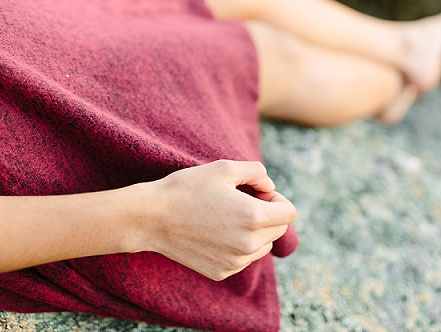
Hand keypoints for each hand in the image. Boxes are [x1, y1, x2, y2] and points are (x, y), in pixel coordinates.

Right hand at [137, 160, 296, 280]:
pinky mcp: (222, 272)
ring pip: (263, 246)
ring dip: (254, 232)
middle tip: (239, 201)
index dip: (277, 199)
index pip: (289, 213)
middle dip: (267, 214)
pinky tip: (214, 232)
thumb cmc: (187, 188)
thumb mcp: (224, 168)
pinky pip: (244, 258)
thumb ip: (257, 172)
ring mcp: (235, 262)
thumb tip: (270, 189)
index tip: (256, 193)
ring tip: (226, 217)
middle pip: (279, 230)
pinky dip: (238, 245)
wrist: (151, 217)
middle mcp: (249, 245)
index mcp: (253, 218)